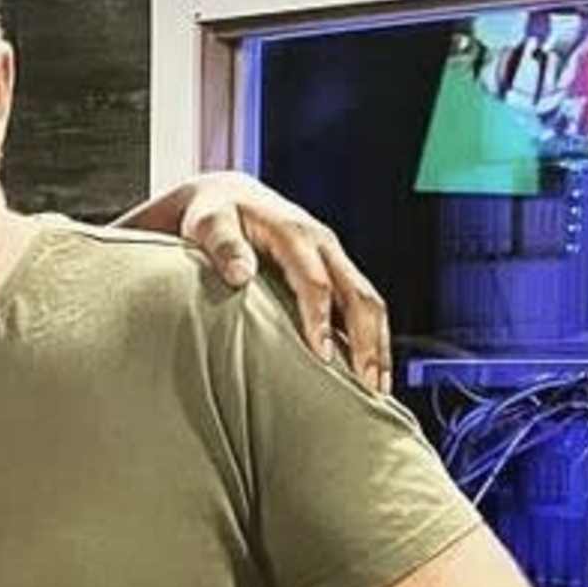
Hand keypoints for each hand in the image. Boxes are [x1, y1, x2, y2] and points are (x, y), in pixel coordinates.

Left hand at [118, 174, 391, 391]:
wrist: (227, 197)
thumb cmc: (213, 215)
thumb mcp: (208, 223)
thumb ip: (223, 245)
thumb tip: (241, 274)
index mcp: (294, 233)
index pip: (316, 281)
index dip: (320, 319)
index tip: (320, 356)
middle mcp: (323, 245)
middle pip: (358, 295)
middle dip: (368, 340)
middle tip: (368, 386)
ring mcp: (333, 259)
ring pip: (370, 302)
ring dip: (378, 345)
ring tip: (378, 390)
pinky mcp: (334, 272)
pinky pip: (362, 306)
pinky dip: (372, 338)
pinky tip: (368, 372)